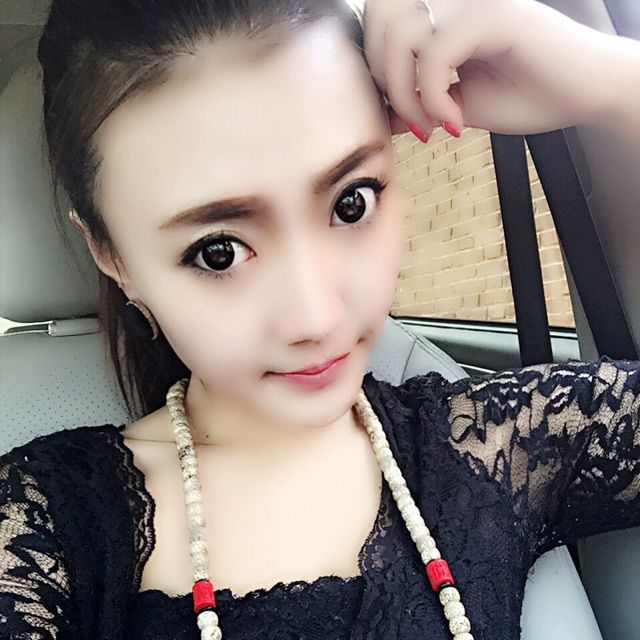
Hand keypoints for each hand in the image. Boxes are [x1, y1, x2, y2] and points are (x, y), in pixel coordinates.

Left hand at [363, 0, 619, 139]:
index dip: (376, 71)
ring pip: (402, 36)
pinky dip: (433, 97)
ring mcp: (474, 3)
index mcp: (445, 16)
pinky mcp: (493, 16)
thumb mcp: (460, 106)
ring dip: (406, 93)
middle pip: (382, 24)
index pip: (382, 25)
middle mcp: (455, 1)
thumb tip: (383, 116)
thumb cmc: (531, 96)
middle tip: (414, 123)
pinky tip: (456, 123)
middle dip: (385, 83)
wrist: (586, 96)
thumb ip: (420, 105)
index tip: (401, 116)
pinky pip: (435, 53)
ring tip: (431, 126)